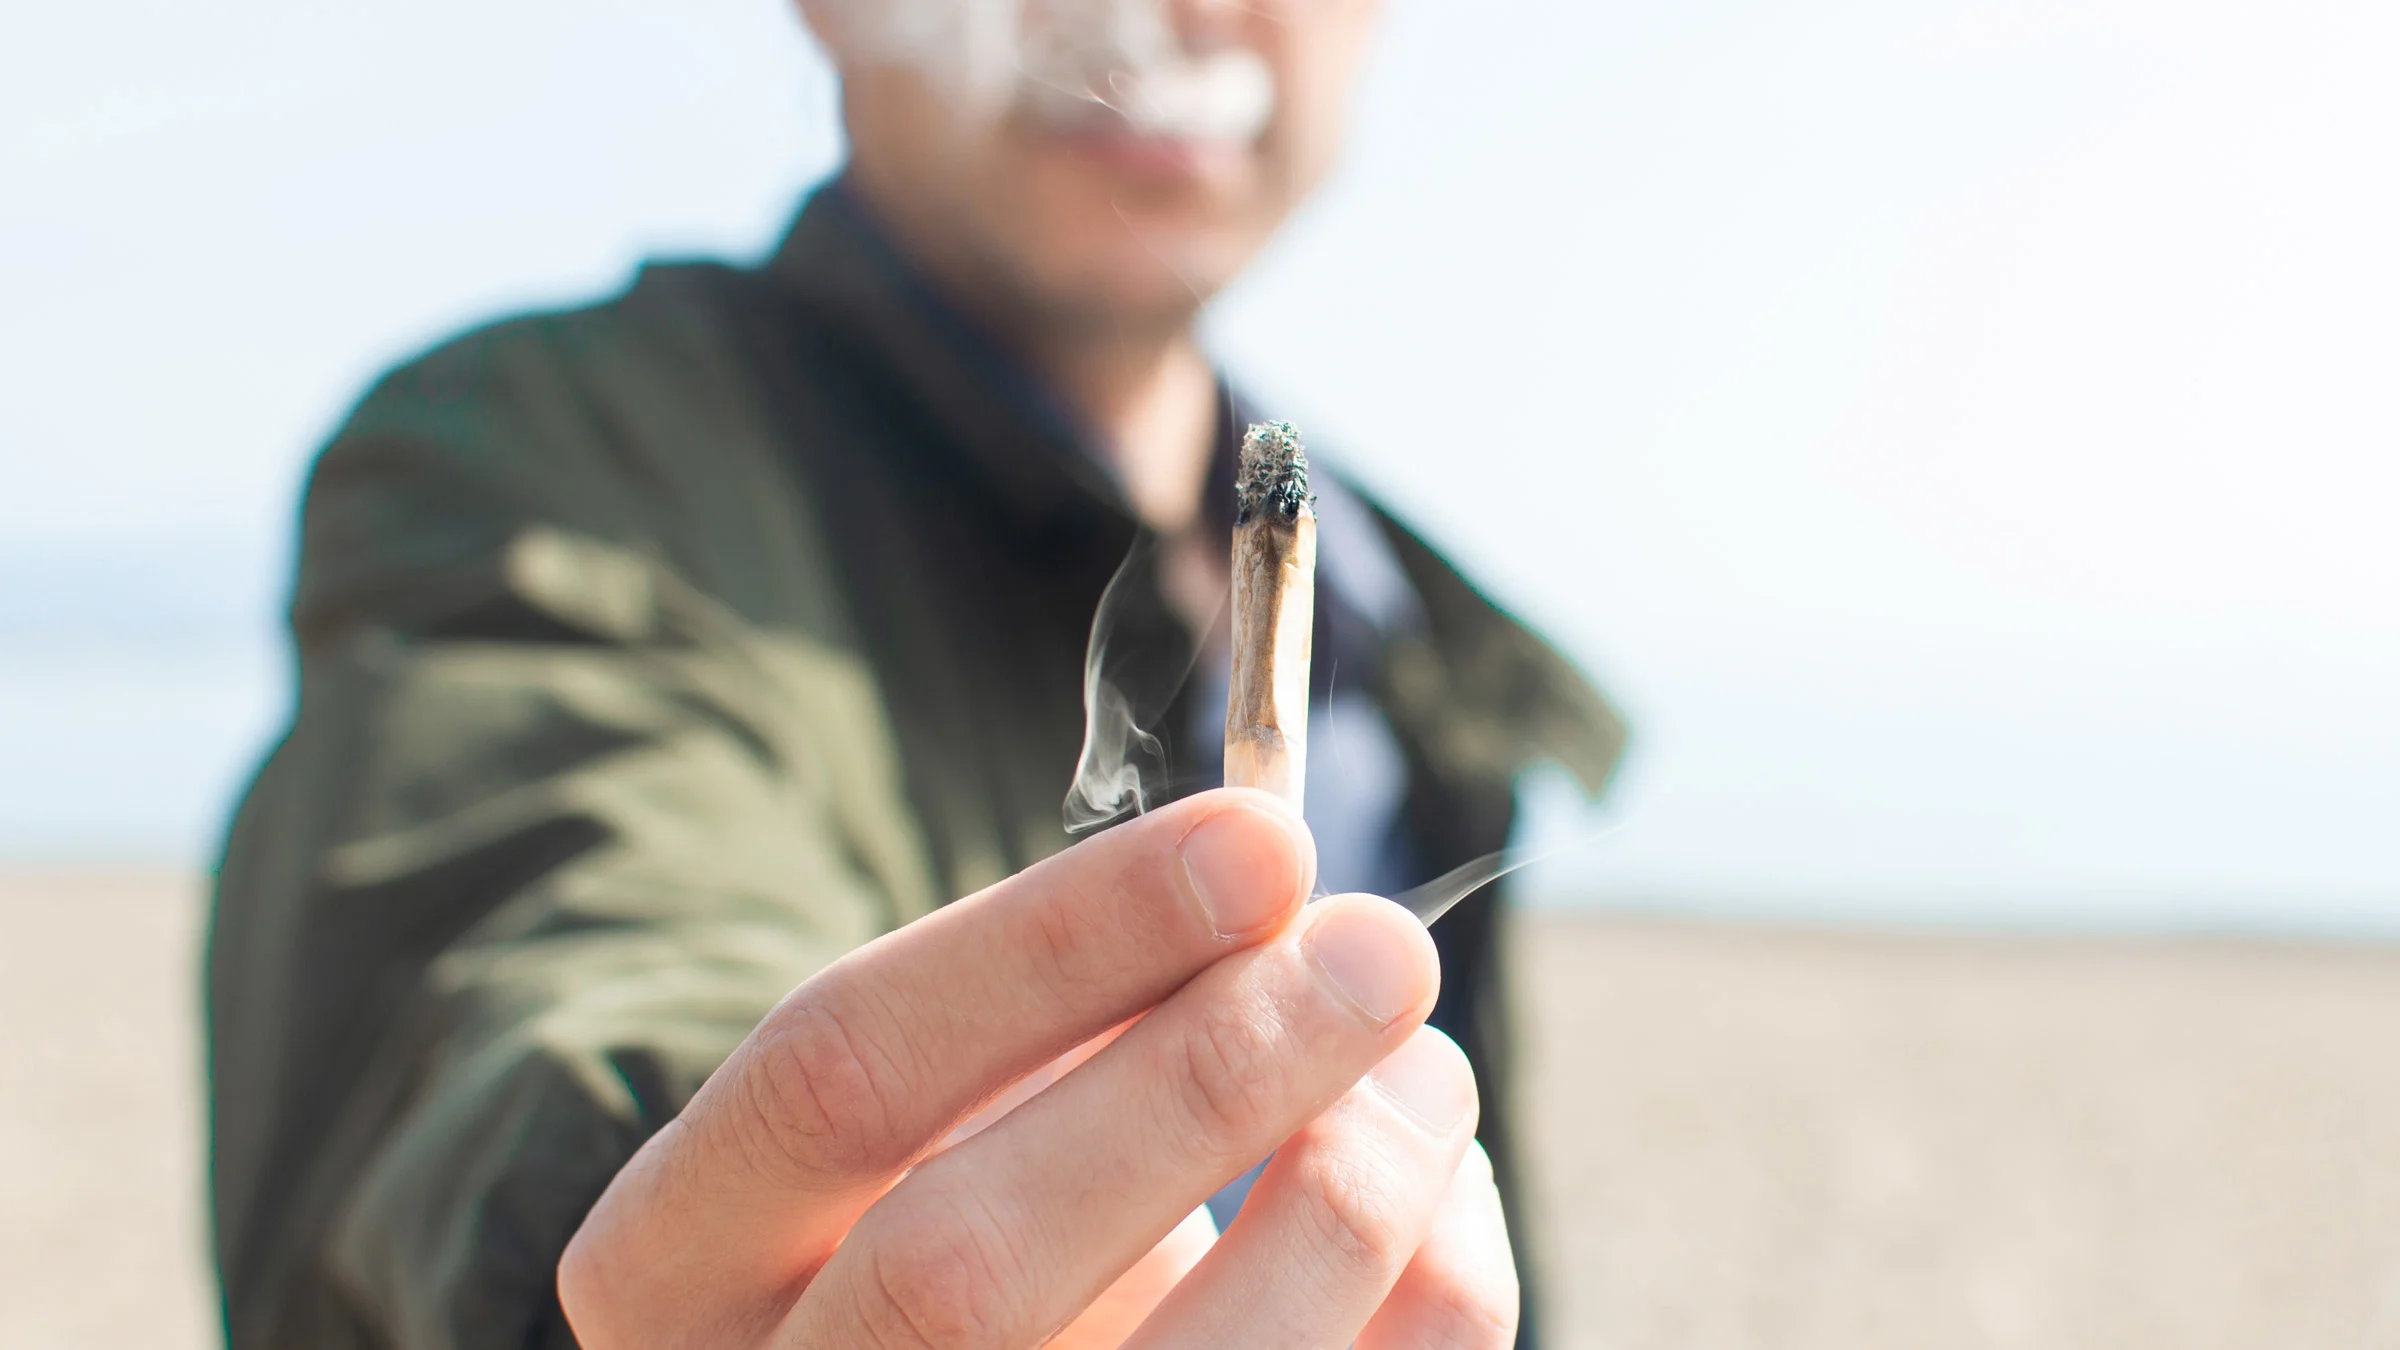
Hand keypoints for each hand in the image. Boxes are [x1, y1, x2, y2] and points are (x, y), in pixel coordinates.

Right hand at [557, 788, 1518, 1347]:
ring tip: (1425, 1069)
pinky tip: (1435, 1204)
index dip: (1060, 942)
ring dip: (1344, 1202)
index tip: (1262, 840)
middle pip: (964, 1262)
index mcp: (675, 1263)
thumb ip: (1052, 1032)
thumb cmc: (937, 1242)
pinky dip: (1425, 1303)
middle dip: (1206, 1080)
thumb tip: (1275, 908)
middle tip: (1383, 949)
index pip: (836, 1072)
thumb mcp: (927, 1129)